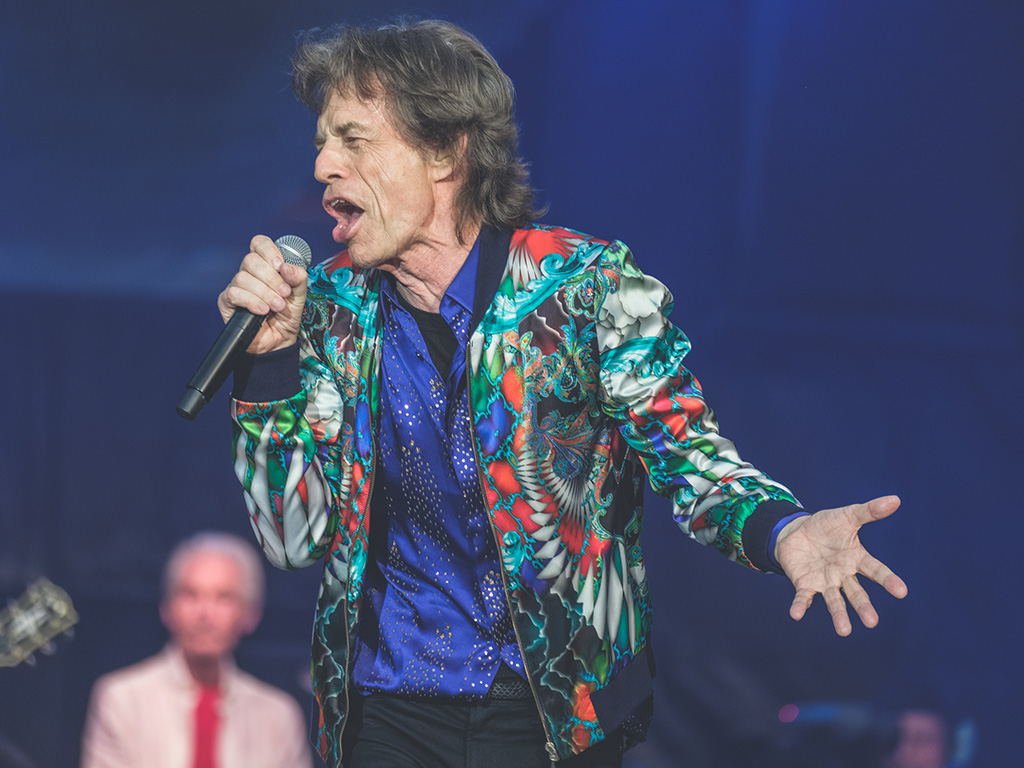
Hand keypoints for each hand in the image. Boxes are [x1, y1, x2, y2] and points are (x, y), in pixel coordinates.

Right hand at [217, 235, 307, 353]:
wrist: (280, 339)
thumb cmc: (287, 314)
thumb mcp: (300, 294)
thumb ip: (298, 277)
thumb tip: (286, 267)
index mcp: (265, 265)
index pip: (259, 243)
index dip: (269, 251)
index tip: (280, 266)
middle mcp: (248, 272)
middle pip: (251, 260)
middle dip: (272, 279)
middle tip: (284, 294)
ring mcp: (236, 286)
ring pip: (243, 277)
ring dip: (265, 293)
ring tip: (277, 306)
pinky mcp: (227, 302)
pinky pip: (234, 294)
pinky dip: (252, 302)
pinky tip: (262, 310)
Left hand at [775, 495, 906, 635]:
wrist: (796, 532)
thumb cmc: (826, 526)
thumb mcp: (847, 516)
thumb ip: (869, 511)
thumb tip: (895, 499)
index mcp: (857, 559)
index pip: (876, 570)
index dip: (888, 580)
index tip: (901, 591)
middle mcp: (844, 575)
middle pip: (856, 593)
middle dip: (863, 607)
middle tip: (872, 622)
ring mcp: (825, 582)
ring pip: (834, 600)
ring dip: (838, 615)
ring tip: (844, 632)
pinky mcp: (805, 584)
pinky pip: (804, 597)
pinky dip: (801, 606)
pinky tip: (796, 614)